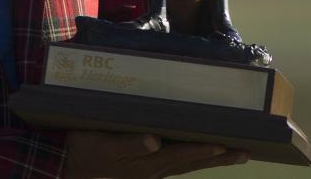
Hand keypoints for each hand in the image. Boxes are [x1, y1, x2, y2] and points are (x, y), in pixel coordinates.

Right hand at [63, 130, 247, 177]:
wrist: (65, 166)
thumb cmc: (82, 150)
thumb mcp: (102, 144)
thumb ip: (128, 144)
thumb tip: (154, 140)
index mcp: (144, 163)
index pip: (180, 155)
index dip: (202, 151)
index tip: (223, 146)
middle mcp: (152, 169)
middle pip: (191, 162)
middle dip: (218, 157)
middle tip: (245, 152)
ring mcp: (148, 171)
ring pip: (186, 164)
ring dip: (211, 159)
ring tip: (236, 154)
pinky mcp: (143, 169)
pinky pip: (176, 163)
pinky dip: (193, 158)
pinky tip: (202, 154)